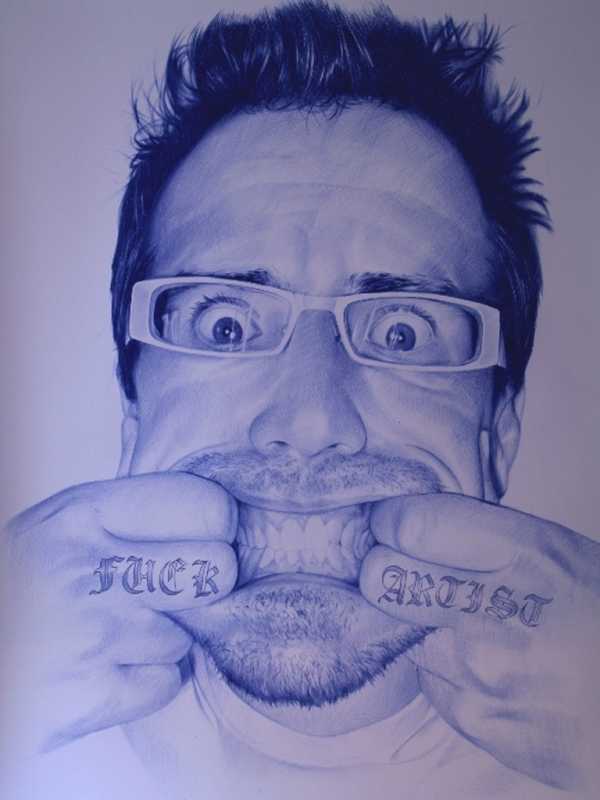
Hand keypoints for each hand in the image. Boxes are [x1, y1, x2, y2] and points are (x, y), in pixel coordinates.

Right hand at [1, 473, 236, 755]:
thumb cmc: (24, 584)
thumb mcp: (63, 525)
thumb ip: (129, 519)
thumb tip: (216, 523)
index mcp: (83, 513)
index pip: (208, 506)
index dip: (216, 527)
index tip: (202, 539)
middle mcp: (92, 568)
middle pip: (219, 570)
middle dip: (205, 584)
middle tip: (172, 591)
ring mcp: (94, 634)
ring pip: (190, 632)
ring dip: (163, 639)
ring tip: (117, 634)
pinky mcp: (90, 696)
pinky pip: (166, 682)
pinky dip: (145, 683)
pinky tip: (109, 670)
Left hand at [360, 493, 599, 789]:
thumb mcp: (556, 553)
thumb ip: (485, 539)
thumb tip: (418, 527)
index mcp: (524, 554)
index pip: (412, 525)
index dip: (390, 521)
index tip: (389, 524)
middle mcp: (494, 611)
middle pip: (382, 578)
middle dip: (385, 570)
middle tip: (406, 571)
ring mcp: (481, 672)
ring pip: (400, 631)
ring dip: (419, 626)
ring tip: (466, 627)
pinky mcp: (478, 722)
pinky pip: (429, 680)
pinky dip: (446, 671)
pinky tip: (485, 668)